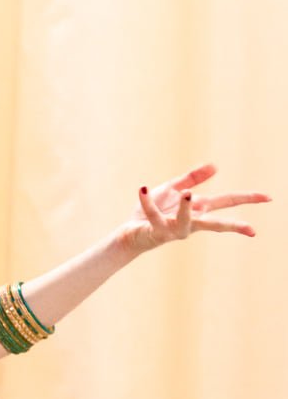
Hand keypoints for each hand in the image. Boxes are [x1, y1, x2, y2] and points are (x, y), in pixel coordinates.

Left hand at [122, 165, 268, 254]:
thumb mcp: (174, 189)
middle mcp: (191, 221)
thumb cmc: (155, 211)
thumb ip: (193, 178)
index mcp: (198, 209)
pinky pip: (152, 213)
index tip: (268, 198)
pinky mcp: (156, 229)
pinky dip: (147, 202)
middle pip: (216, 222)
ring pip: (185, 221)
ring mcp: (174, 228)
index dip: (248, 199)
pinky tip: (143, 189)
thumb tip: (216, 166)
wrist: (131, 232)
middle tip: (251, 229)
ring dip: (186, 207)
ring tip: (187, 193)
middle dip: (233, 225)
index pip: (227, 202)